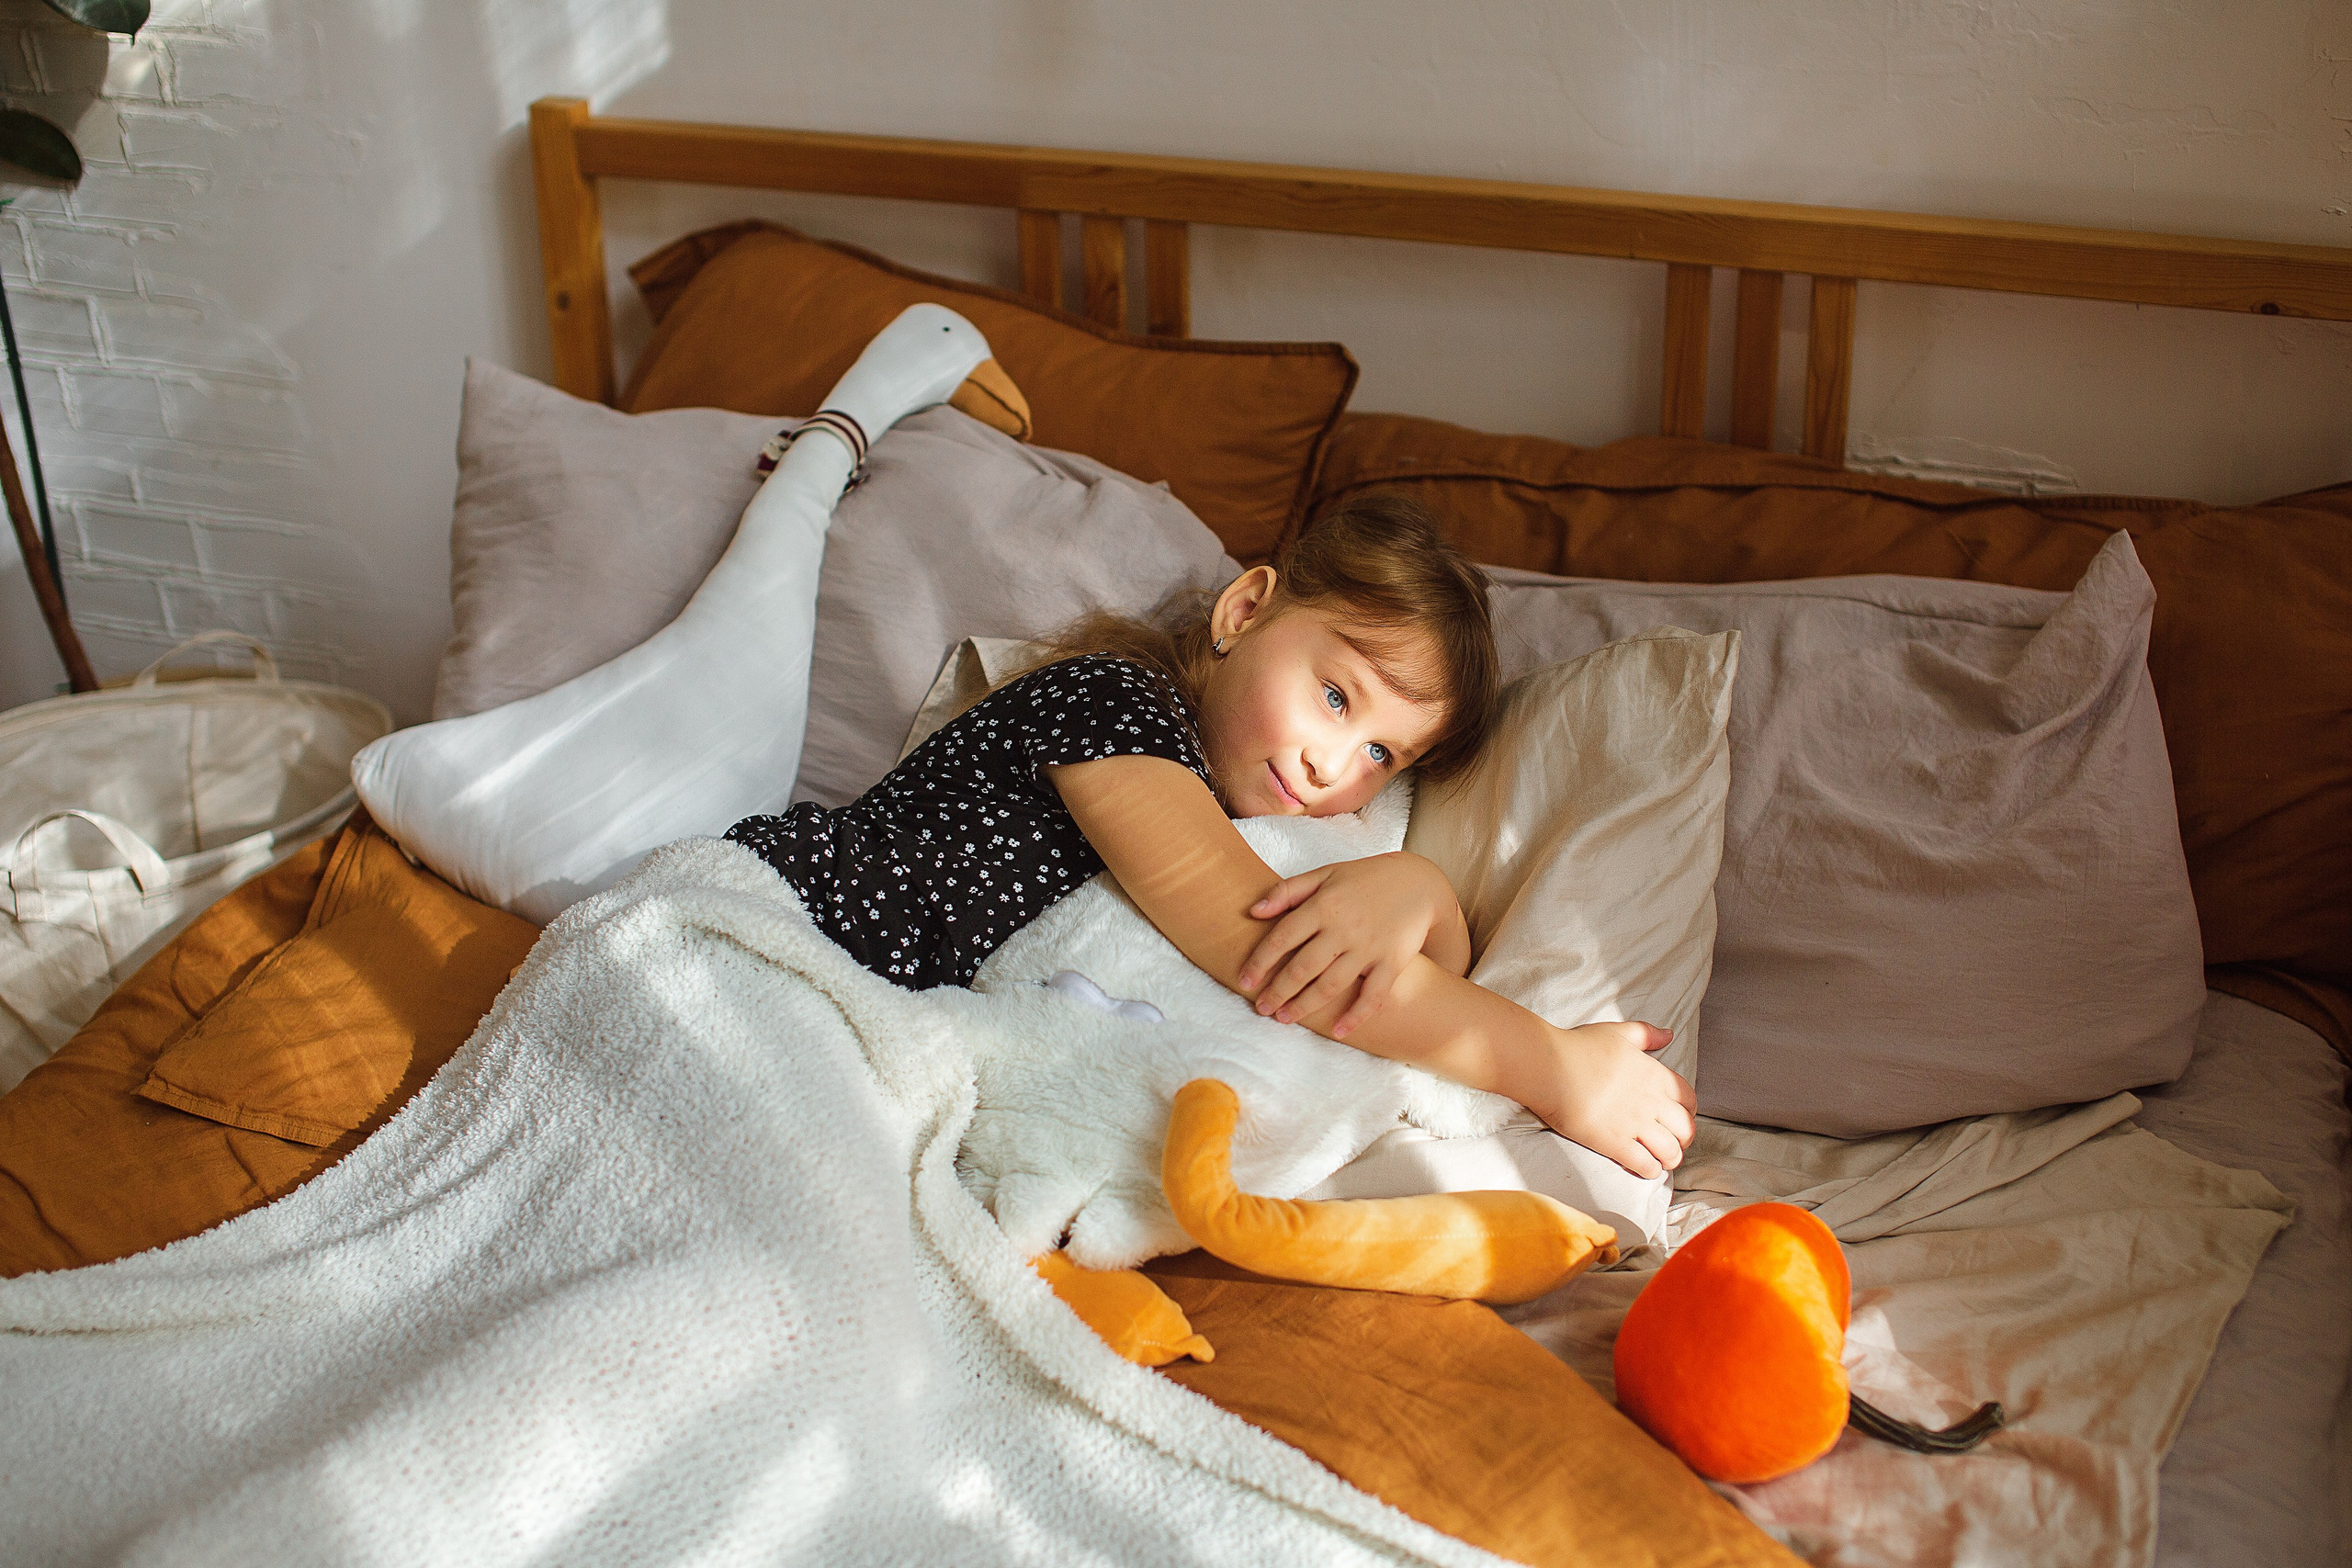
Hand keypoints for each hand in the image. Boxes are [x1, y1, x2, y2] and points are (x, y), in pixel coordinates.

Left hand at [1237, 852, 1468, 1038]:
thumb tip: (1253, 911)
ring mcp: (1369, 947)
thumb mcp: (1325, 874)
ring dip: (1305, 1006)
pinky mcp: (1392, 962)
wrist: (1418, 882)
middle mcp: (1344, 928)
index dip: (1260, 962)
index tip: (1244, 982)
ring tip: (1285, 1019)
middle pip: (1303, 967)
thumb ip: (1287, 891)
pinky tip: (1337, 1032)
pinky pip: (1373, 996)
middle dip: (1278, 991)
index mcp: (1324, 905)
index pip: (1283, 937)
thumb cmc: (1364, 879)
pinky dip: (1356, 1016)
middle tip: (1261, 1009)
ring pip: (1331, 985)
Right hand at [1518, 1021, 1695, 1179]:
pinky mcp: (1615, 1143)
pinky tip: (1645, 1169)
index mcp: (1655, 1074)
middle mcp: (1651, 1101)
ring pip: (1670, 1151)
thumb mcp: (1618, 1032)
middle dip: (1684, 1140)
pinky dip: (1650, 1171)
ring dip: (1670, 1159)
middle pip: (1686, 1129)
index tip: (1679, 1119)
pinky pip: (1645, 1165)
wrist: (1549, 1067)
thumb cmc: (1579, 1047)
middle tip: (1673, 1144)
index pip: (1689, 1099)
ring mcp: (1635, 1124)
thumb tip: (1669, 1034)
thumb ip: (1646, 1034)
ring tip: (1661, 1161)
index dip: (1688, 1113)